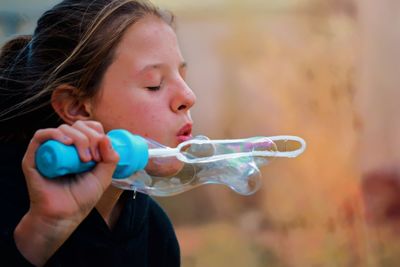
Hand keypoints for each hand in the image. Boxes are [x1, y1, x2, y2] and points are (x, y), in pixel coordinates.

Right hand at [15, 120, 118, 265]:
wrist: (64, 215)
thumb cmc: (82, 197)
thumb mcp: (104, 177)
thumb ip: (110, 159)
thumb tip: (106, 137)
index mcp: (79, 148)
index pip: (88, 127)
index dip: (97, 134)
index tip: (101, 154)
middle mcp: (63, 147)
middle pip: (77, 126)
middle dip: (90, 138)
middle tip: (93, 159)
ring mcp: (48, 151)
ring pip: (62, 129)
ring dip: (78, 138)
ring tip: (84, 158)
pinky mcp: (33, 157)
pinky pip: (40, 136)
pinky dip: (55, 134)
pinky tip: (67, 143)